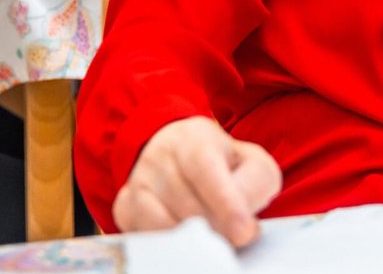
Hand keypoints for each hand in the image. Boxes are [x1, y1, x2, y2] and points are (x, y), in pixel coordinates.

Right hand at [113, 116, 281, 246]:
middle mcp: (160, 155)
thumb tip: (245, 226)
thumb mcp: (250, 161)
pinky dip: (170, 243)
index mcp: (194, 139)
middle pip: (188, 206)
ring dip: (194, 238)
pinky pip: (145, 235)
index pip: (205, 169)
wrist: (175, 149)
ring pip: (166, 224)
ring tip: (212, 234)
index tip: (244, 232)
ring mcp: (139, 180)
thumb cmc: (221, 162)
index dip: (225, 203)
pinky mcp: (125, 205)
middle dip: (216, 228)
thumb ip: (256, 184)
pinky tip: (186, 238)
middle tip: (233, 236)